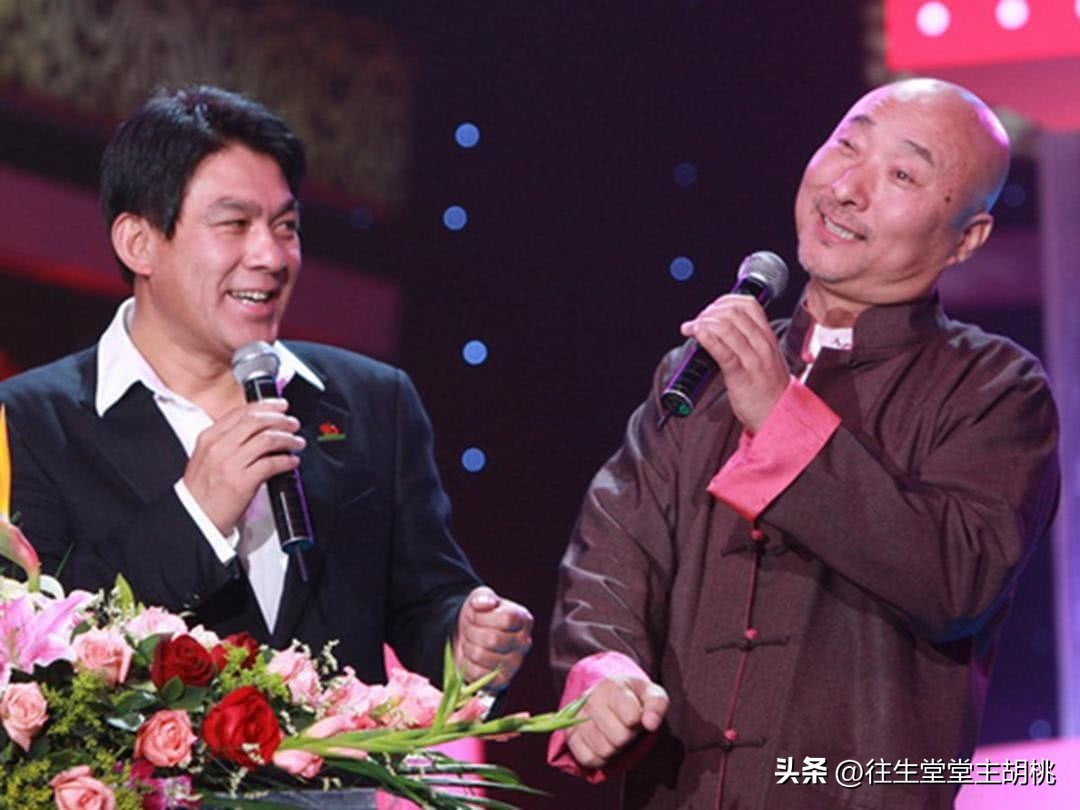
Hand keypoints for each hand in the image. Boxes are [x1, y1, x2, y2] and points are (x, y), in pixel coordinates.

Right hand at [183, 398, 305, 532]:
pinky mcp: (242, 482)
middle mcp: (219, 447)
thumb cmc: (202, 490)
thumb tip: (258, 429)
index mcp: (210, 437)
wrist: (194, 516)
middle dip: (281, 419)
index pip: (242, 411)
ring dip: (288, 438)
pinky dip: (286, 461)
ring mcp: (230, 463)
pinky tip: (292, 462)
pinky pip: (271, 463)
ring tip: (297, 442)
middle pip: (257, 421)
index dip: (266, 406)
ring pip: (267, 439)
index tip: (280, 406)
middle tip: (293, 423)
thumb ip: (228, 440)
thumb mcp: (207, 456)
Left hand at [454, 587, 532, 689]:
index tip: (475, 613)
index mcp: (524, 620)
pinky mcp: (503, 681)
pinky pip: (478, 674)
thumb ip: (483, 596)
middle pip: (493, 639)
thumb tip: (486, 603)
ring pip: (482, 655)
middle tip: (469, 628)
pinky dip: (467, 664)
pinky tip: (470, 657)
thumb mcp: (479, 598)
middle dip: (472, 631)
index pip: (508, 619)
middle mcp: (524, 642)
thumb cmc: (479, 614)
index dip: (484, 616)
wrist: (470, 635)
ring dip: (467, 646)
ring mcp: (515, 664)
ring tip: (470, 641)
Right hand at [565, 676, 668, 769]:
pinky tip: (603, 744)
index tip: (637, 716)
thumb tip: (650, 724)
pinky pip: (588, 759)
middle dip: (628, 736)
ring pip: (604, 750)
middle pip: (619, 737)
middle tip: (626, 727)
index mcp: (611, 685)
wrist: (607, 697)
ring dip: (615, 748)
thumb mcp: (650, 693)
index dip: (638, 722)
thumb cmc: (632, 698)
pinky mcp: (570, 735)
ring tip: (614, 734)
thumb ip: (657, 704)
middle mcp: (590, 699)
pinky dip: (600, 758)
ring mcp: (576, 718)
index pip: (631, 716)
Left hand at [680, 294, 788, 431]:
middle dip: (708, 312)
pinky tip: (696, 334)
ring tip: (690, 329)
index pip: (748, 304)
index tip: (709, 310)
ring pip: (727, 327)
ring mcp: (753, 359)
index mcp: (767, 337)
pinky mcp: (741, 375)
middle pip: (734, 312)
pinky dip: (706, 338)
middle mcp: (762, 344)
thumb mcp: (763, 358)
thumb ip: (747, 341)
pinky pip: (723, 350)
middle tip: (696, 322)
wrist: (778, 416)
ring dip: (702, 322)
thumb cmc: (767, 389)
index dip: (724, 301)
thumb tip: (720, 329)